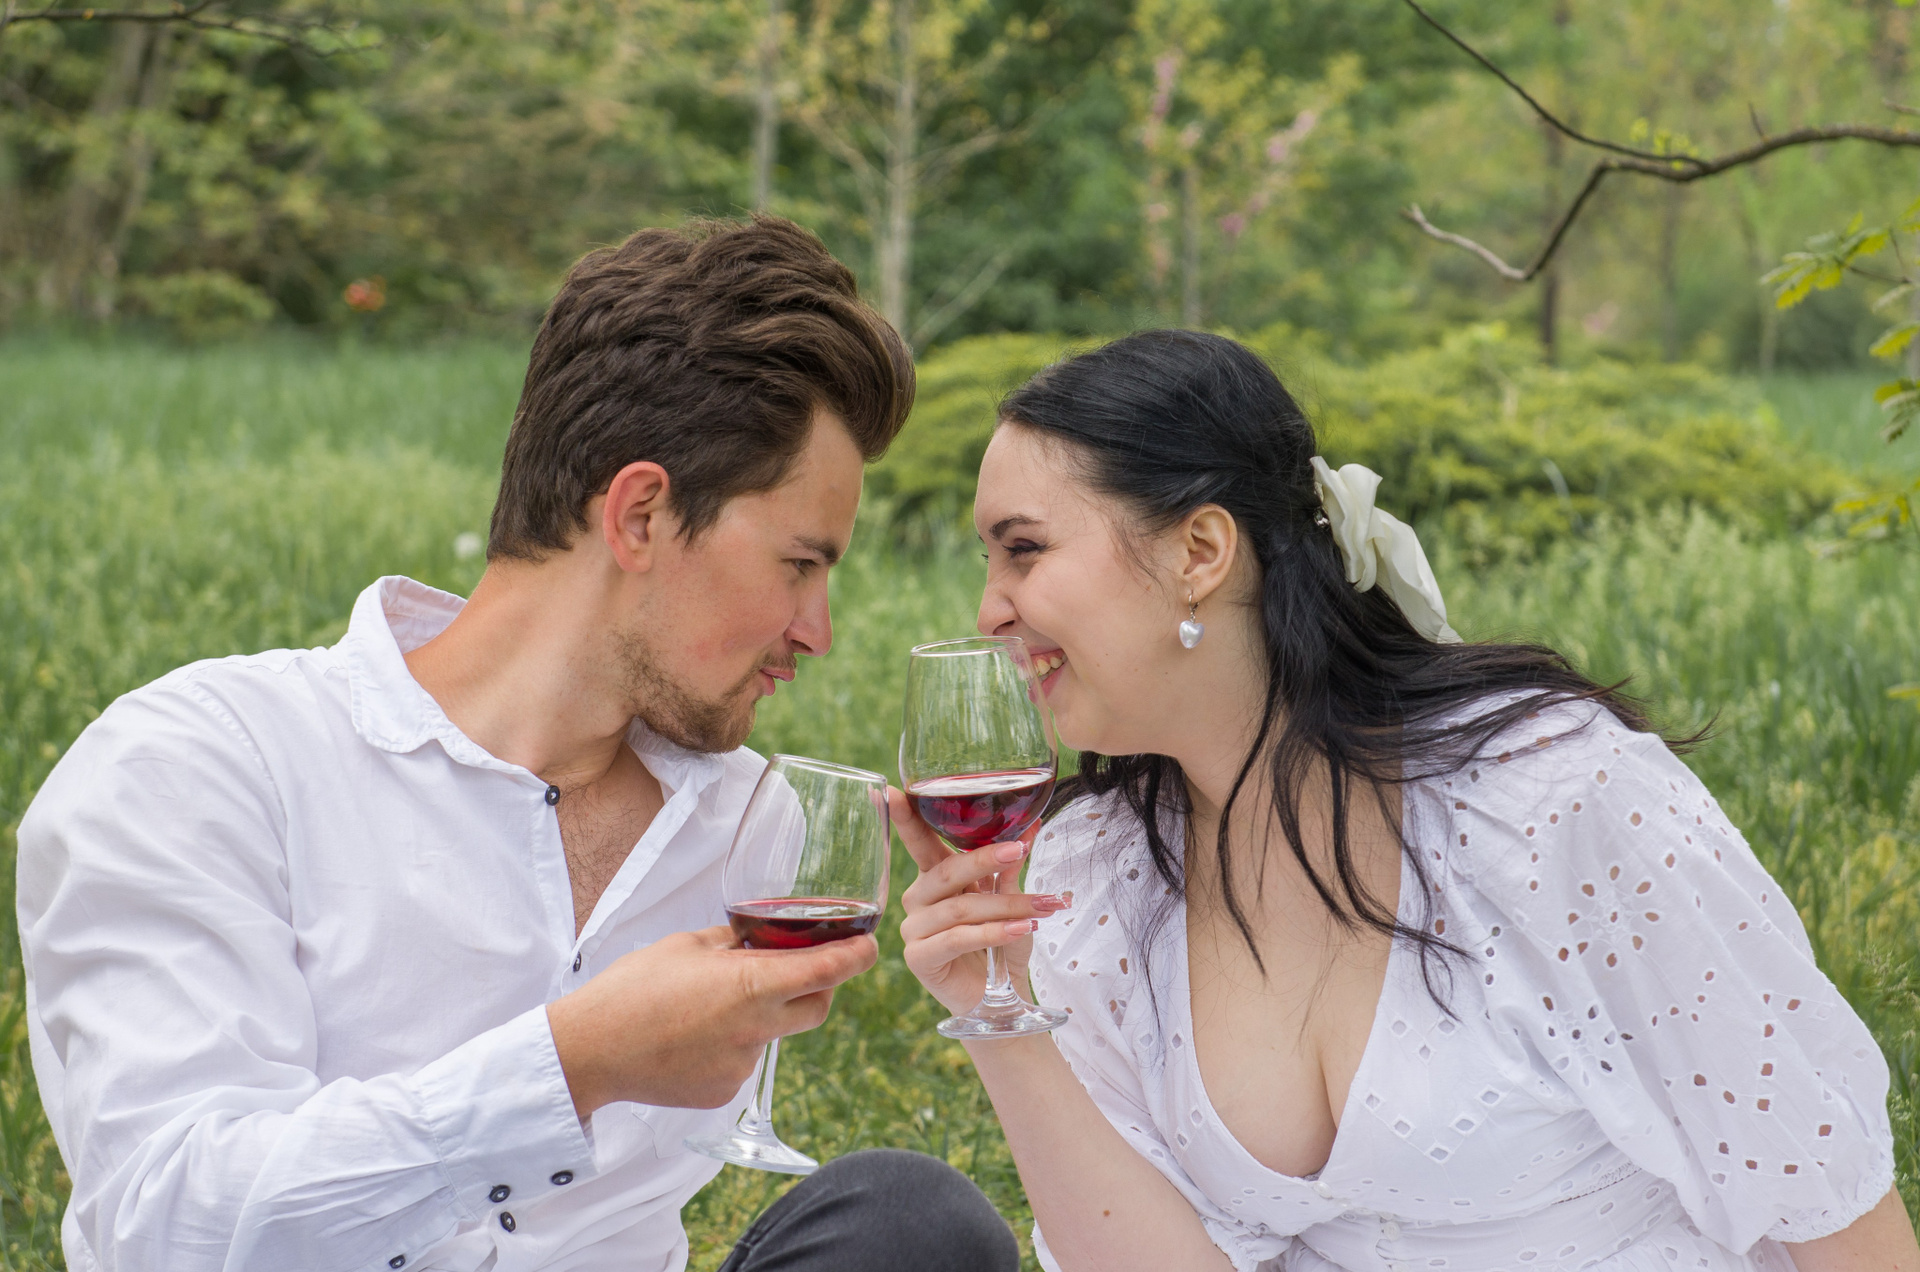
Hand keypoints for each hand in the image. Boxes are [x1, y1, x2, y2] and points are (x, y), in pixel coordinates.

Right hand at [547, 925, 875, 1119]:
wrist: (592, 1050)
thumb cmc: (634, 988)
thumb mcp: (687, 945)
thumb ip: (732, 943)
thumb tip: (755, 940)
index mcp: (752, 984)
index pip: (828, 970)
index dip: (858, 956)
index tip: (871, 947)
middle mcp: (757, 1027)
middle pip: (817, 1007)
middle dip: (818, 986)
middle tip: (797, 968)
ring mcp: (743, 1064)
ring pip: (775, 1034)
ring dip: (763, 1016)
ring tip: (711, 1006)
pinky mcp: (725, 1090)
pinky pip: (745, 1061)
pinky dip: (732, 1045)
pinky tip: (694, 1037)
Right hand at [892, 786, 1067, 1017]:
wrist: (1000, 997)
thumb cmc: (1000, 944)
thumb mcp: (1011, 899)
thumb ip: (1012, 864)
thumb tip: (1032, 821)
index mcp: (934, 877)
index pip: (919, 840)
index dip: (905, 817)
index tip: (894, 792)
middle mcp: (917, 899)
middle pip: (946, 871)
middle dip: (985, 858)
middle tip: (1020, 848)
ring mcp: (914, 929)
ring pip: (961, 908)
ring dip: (1008, 904)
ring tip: (1044, 906)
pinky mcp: (919, 959)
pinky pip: (957, 939)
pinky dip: (994, 932)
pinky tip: (1021, 929)